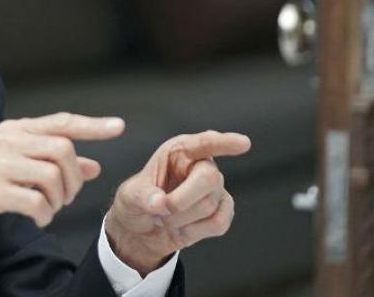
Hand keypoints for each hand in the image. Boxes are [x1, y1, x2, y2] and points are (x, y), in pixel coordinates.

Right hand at [0, 113, 124, 256]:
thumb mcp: (15, 169)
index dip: (92, 125)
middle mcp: (4, 141)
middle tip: (66, 197)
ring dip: (59, 199)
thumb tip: (93, 165)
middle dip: (73, 177)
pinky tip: (38, 217)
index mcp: (12, 131)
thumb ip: (51, 163)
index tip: (119, 126)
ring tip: (49, 208)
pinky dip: (44, 213)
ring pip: (51, 175)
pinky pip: (34, 200)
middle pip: (62, 149)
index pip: (60, 122)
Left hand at [104, 130, 250, 274]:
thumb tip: (159, 202)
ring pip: (210, 205)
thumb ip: (142, 197)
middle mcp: (201, 165)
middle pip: (210, 178)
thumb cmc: (137, 203)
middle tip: (163, 209)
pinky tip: (183, 227)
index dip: (224, 143)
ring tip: (167, 217)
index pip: (205, 143)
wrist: (142, 231)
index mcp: (179, 151)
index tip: (243, 143)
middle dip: (183, 199)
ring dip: (182, 219)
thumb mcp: (129, 196)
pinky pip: (218, 223)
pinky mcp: (223, 210)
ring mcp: (215, 189)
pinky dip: (195, 231)